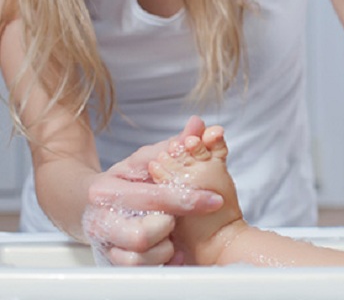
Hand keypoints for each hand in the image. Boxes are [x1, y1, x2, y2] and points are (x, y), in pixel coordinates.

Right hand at [82, 116, 223, 265]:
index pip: (153, 197)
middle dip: (168, 228)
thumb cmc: (122, 180)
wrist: (81, 204)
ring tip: (170, 236)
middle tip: (176, 221)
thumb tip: (198, 124)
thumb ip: (173, 145)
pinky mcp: (109, 260)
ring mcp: (104, 242)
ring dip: (163, 248)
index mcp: (108, 190)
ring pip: (139, 257)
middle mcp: (101, 219)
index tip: (213, 201)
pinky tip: (166, 249)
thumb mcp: (144, 160)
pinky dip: (156, 261)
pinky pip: (137, 269)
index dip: (187, 199)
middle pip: (142, 235)